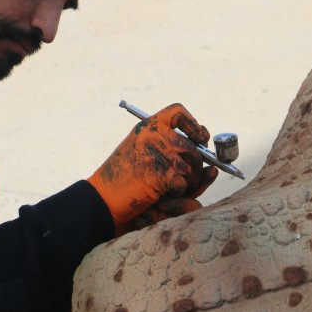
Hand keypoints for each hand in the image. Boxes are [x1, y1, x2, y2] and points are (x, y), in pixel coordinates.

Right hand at [88, 103, 216, 235]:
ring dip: (186, 182)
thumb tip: (209, 157)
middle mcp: (153, 135)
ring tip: (169, 189)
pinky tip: (160, 195)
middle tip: (191, 177)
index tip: (202, 138)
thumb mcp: (145, 155)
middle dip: (197, 164)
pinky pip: (183, 183)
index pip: (177, 112)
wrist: (103, 199)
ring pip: (190, 167)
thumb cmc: (124, 179)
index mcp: (147, 126)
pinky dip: (177, 194)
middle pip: (192, 146)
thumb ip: (171, 150)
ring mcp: (157, 153)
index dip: (194, 125)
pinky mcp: (160, 173)